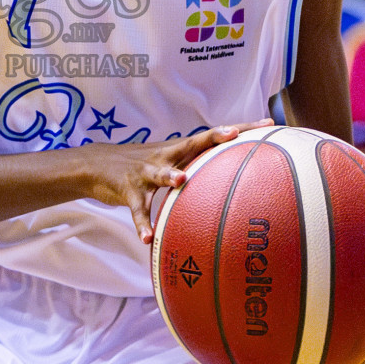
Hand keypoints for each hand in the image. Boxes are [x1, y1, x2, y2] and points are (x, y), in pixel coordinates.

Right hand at [85, 123, 261, 243]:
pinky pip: (137, 209)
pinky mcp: (128, 191)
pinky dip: (142, 223)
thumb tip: (230, 180)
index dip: (240, 129)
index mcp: (178, 149)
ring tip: (180, 181)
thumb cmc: (143, 166)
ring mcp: (145, 172)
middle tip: (233, 134)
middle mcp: (165, 156)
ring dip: (170, 176)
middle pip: (193, 142)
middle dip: (214, 137)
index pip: (213, 136)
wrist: (97, 164)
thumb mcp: (169, 161)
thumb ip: (195, 167)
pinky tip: (147, 239)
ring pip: (159, 173)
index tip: (267, 124)